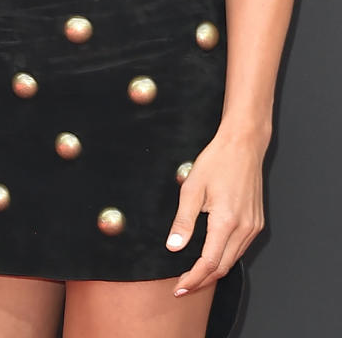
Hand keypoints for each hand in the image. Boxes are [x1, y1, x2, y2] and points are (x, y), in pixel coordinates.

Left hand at [166, 132, 264, 295]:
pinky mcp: (257, 222)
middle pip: (222, 267)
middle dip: (202, 280)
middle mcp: (244, 228)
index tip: (179, 287)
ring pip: (233, 259)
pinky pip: (240, 248)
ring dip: (213, 271)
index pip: (209, 263)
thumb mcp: (192, 188)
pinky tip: (212, 256)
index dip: (193, 279)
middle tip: (183, 286)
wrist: (243, 145)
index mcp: (227, 221)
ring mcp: (253, 227)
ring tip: (194, 275)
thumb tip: (174, 246)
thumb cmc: (217, 161)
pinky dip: (225, 257)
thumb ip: (184, 220)